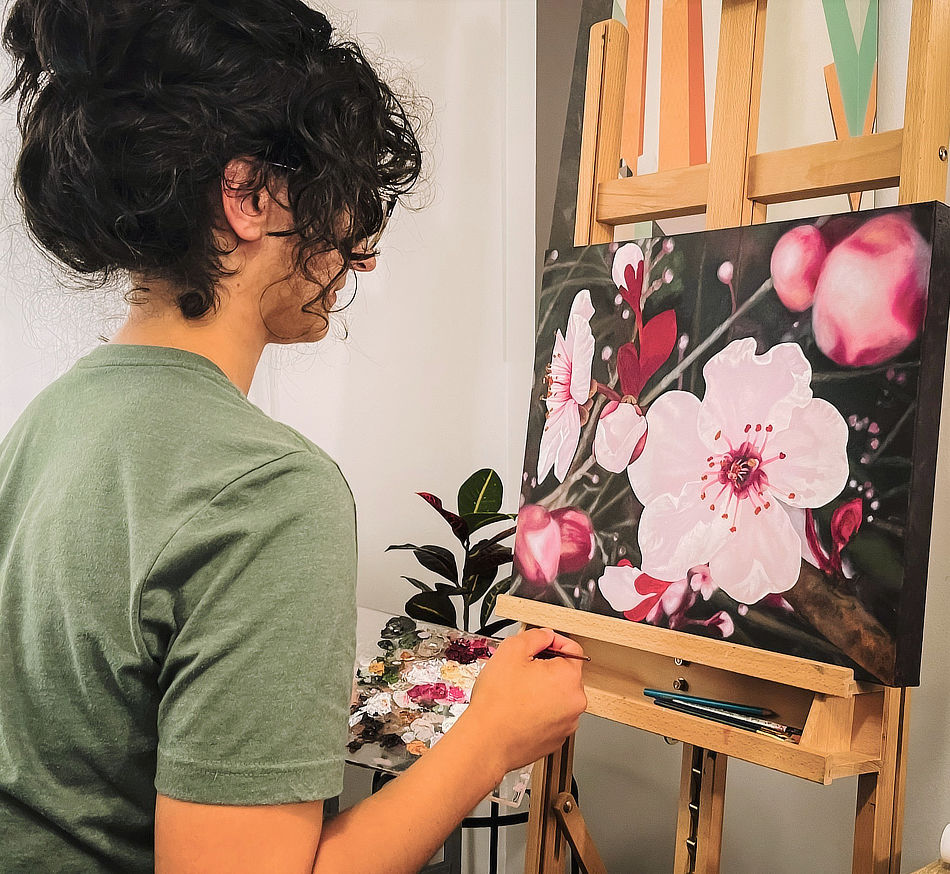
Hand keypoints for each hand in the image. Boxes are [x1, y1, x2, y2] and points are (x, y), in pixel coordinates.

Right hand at [463, 628, 587, 774]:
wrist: (486, 742)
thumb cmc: (497, 703)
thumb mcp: (511, 651)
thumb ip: (535, 636)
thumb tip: (544, 636)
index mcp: (569, 678)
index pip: (572, 649)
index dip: (552, 643)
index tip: (538, 646)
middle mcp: (575, 703)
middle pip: (565, 674)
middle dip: (545, 669)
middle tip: (520, 672)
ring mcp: (567, 724)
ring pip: (558, 696)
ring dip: (542, 691)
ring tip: (517, 695)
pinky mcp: (556, 739)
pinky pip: (552, 717)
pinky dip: (539, 712)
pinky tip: (519, 711)